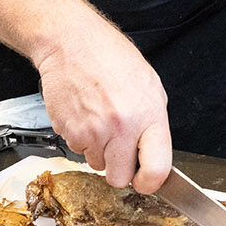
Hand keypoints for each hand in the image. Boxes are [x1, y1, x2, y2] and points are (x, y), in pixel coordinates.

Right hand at [36, 22, 171, 193]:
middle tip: (119, 148)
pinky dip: (81, 138)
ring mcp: (93, 131)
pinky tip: (85, 114)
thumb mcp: (149, 86)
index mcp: (148, 115)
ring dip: (99, 151)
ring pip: (96, 165)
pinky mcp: (69, 131)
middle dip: (119, 168)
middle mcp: (121, 127)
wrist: (72, 43)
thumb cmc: (111, 58)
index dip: (150, 182)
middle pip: (120, 178)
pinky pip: (78, 150)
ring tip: (100, 120)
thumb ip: (153, 124)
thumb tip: (154, 154)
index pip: (156, 170)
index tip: (146, 180)